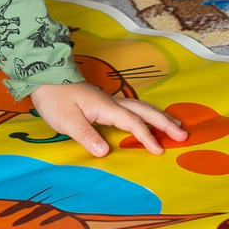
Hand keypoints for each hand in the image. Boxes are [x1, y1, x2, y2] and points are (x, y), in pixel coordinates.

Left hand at [29, 80, 186, 157]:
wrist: (45, 76)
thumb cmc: (54, 98)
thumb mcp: (66, 120)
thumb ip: (86, 135)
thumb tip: (105, 152)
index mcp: (105, 106)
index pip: (132, 122)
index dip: (146, 137)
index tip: (159, 151)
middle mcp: (112, 102)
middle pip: (145, 111)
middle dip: (165, 123)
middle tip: (184, 134)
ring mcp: (109, 102)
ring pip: (141, 108)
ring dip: (159, 117)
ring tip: (176, 126)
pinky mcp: (104, 104)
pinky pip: (133, 109)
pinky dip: (147, 115)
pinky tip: (150, 120)